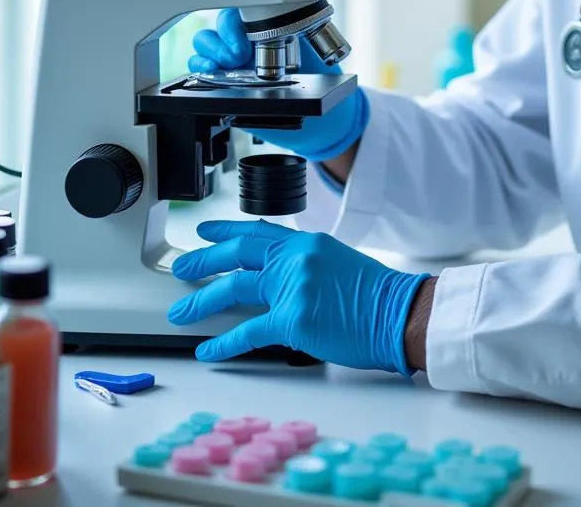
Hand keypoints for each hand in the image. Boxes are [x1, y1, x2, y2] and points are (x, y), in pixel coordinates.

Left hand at [168, 219, 429, 372]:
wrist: (399, 313)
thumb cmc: (376, 296)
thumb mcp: (337, 263)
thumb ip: (306, 265)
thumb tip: (280, 278)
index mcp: (307, 243)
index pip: (258, 230)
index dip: (227, 230)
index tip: (207, 231)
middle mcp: (296, 258)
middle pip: (238, 253)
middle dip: (204, 260)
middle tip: (182, 267)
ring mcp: (293, 286)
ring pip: (234, 287)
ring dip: (202, 300)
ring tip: (181, 311)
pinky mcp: (293, 319)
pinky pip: (248, 331)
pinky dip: (224, 342)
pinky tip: (207, 350)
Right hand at [188, 8, 368, 161]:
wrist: (323, 122)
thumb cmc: (321, 88)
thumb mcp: (317, 63)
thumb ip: (302, 51)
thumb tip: (289, 46)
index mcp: (274, 30)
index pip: (247, 8)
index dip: (240, 19)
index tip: (247, 39)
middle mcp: (251, 42)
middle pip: (221, 22)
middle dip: (224, 37)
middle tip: (239, 56)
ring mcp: (235, 61)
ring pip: (206, 41)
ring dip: (210, 50)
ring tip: (225, 66)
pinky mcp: (222, 82)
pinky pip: (200, 67)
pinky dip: (198, 65)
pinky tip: (208, 73)